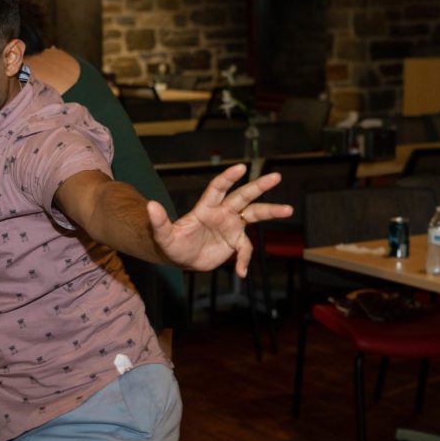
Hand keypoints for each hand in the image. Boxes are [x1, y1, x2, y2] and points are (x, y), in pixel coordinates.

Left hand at [146, 164, 292, 277]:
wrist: (180, 257)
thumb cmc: (171, 244)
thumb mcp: (163, 235)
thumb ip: (159, 221)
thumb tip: (150, 206)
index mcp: (206, 208)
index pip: (218, 188)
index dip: (228, 178)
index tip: (241, 168)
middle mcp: (222, 212)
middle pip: (243, 196)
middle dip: (259, 185)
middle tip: (276, 175)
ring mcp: (231, 225)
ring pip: (254, 214)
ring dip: (271, 211)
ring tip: (288, 209)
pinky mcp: (234, 241)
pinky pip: (245, 249)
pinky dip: (245, 260)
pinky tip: (240, 272)